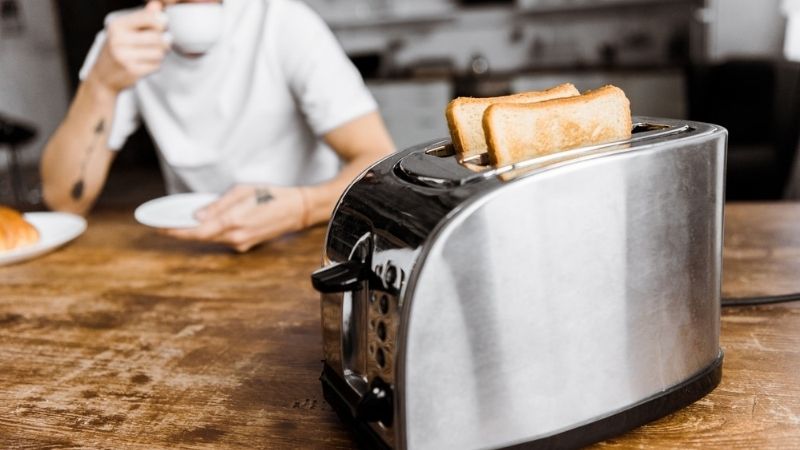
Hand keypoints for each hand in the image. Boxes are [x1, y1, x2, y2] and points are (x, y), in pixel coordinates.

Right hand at [89, 1, 168, 93]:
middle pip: (158, 37)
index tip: (161, 26)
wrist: (103, 75)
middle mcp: (118, 40)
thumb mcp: (125, 29)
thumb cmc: (117, 48)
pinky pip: (156, 65)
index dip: (161, 22)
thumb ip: (142, 17)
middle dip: (163, 41)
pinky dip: (155, 65)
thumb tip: (157, 5)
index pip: (149, 18)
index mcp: (117, 25)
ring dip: (160, 54)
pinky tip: (145, 63)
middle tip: (159, 42)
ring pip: (159, 52)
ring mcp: (125, 57)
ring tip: (149, 53)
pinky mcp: (132, 71)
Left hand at [160, 185, 308, 252]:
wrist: (297, 210)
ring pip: (211, 238)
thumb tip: (197, 215)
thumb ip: (218, 205)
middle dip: (182, 231)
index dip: (176, 231)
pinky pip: (223, 239)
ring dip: (196, 232)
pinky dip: (211, 232)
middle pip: (201, 237)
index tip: (159, 228)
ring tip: (181, 223)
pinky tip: (205, 224)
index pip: (196, 231)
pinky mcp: (247, 244)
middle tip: (164, 225)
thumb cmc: (272, 196)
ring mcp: (242, 243)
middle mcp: (236, 237)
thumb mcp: (242, 192)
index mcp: (233, 222)